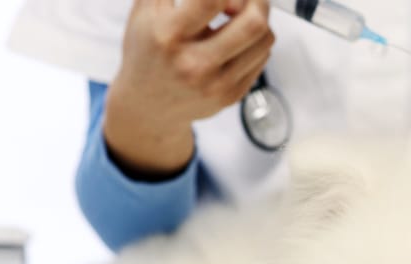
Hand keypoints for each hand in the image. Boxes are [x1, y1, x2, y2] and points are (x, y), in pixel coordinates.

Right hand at [104, 0, 273, 177]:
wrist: (147, 106)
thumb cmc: (148, 52)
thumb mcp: (146, 10)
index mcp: (169, 37)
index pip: (212, 0)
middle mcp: (195, 64)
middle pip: (253, 23)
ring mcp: (216, 84)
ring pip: (264, 40)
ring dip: (258, 18)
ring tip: (237, 15)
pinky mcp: (231, 96)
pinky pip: (261, 58)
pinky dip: (255, 40)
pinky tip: (235, 38)